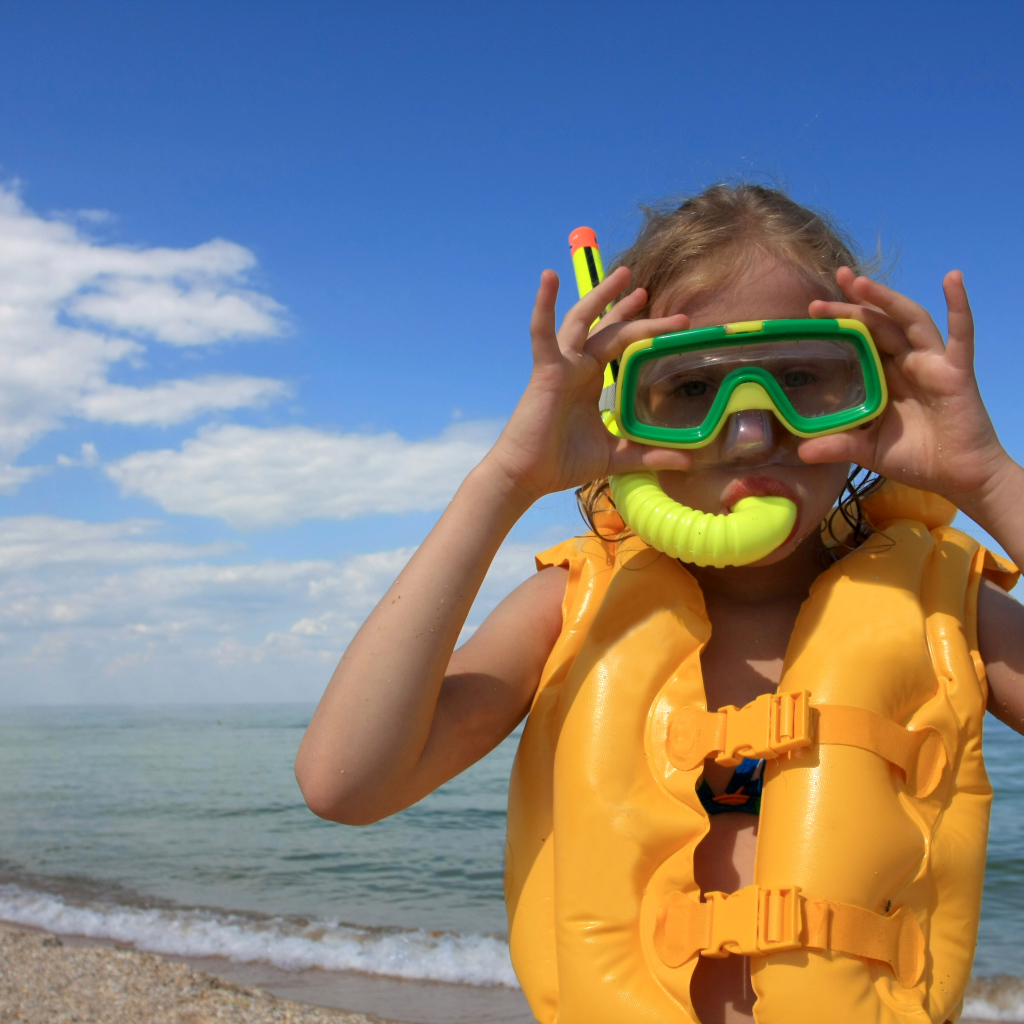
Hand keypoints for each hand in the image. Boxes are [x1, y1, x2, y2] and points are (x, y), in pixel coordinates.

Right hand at [485, 266, 691, 502]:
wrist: (527, 476)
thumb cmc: (562, 463)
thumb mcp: (615, 456)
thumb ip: (648, 454)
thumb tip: (688, 461)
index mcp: (590, 382)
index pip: (620, 347)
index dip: (642, 330)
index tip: (672, 322)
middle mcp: (576, 369)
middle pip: (608, 330)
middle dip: (628, 309)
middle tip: (648, 290)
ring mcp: (560, 367)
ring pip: (581, 321)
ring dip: (599, 295)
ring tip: (621, 274)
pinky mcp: (545, 371)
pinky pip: (542, 333)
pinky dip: (543, 305)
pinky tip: (548, 277)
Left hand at [799, 267, 1011, 511]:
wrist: (958, 475)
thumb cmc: (916, 458)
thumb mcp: (868, 450)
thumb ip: (838, 446)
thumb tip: (799, 453)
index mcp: (886, 375)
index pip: (860, 339)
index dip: (841, 322)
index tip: (813, 309)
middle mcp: (907, 362)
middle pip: (879, 323)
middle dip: (856, 302)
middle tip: (833, 280)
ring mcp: (932, 363)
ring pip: (908, 320)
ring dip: (886, 299)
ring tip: (860, 282)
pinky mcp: (956, 371)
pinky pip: (960, 335)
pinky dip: (958, 306)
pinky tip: (952, 279)